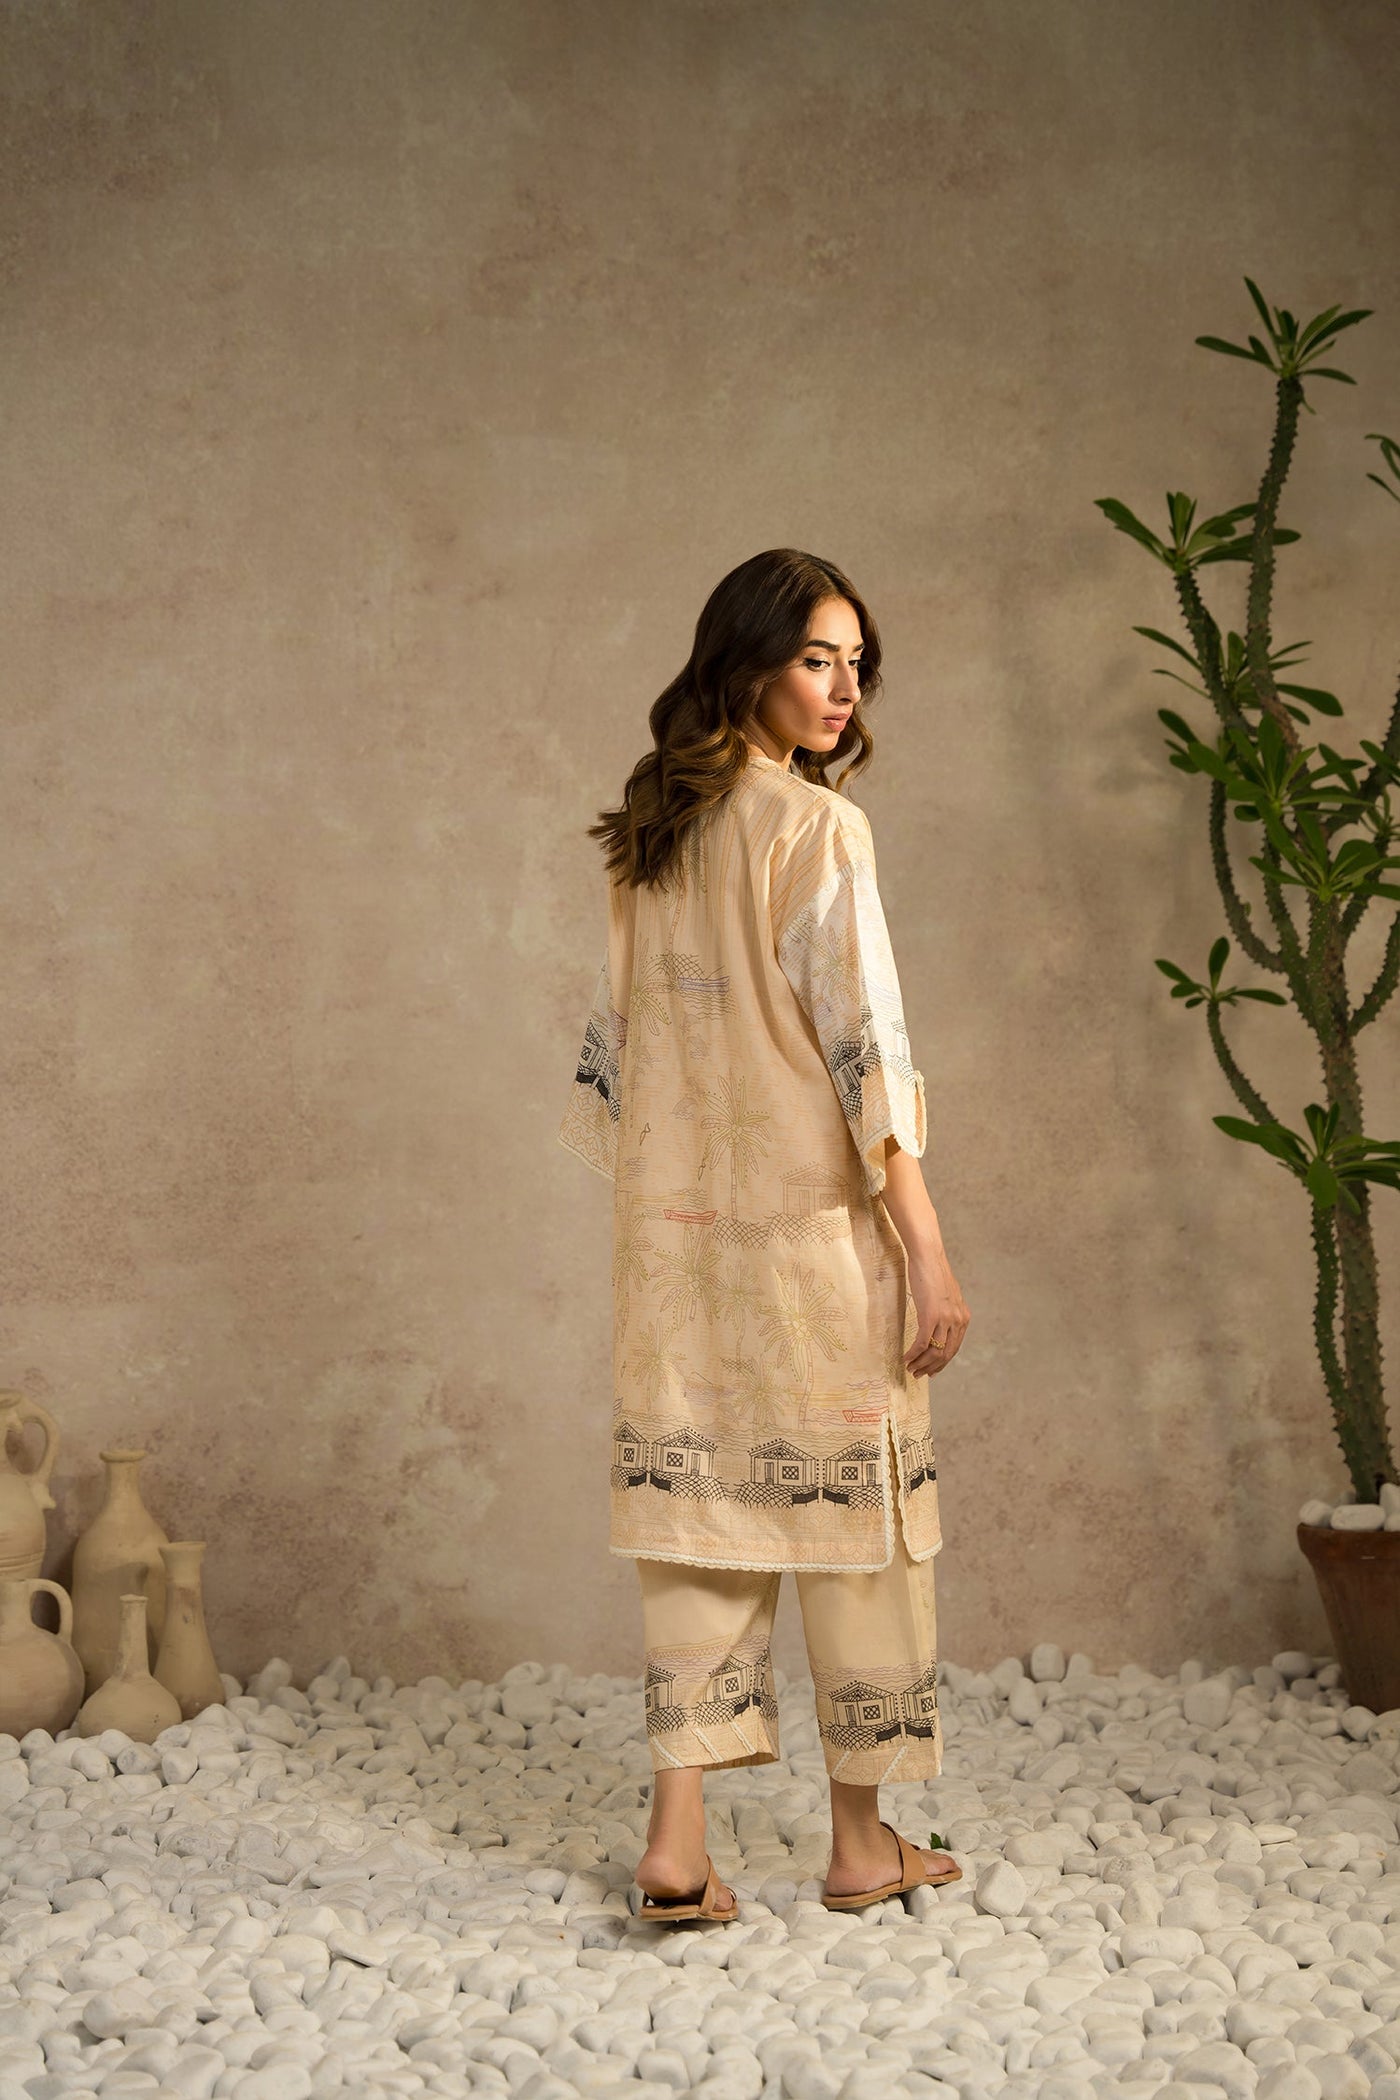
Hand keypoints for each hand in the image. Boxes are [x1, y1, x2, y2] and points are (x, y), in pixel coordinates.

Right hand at [904, 1248, 969, 1376]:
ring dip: (921, 1364)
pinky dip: (913, 1353)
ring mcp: (945, 1319)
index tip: (931, 1371)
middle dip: (931, 1368)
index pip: (954, 1348)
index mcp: (963, 1317)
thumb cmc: (933, 1273)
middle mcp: (958, 1320)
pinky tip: (905, 1357)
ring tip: (910, 1368)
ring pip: (934, 1351)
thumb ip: (947, 1312)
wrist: (928, 1257)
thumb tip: (940, 1323)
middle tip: (918, 1374)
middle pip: (945, 1354)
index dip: (942, 1363)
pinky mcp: (930, 1316)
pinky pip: (922, 1342)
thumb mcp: (946, 1296)